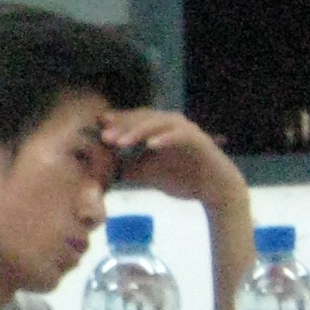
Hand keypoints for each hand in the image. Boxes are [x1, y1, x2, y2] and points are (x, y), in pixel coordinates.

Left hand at [100, 109, 246, 210]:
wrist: (214, 190)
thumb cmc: (182, 178)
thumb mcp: (147, 175)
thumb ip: (128, 168)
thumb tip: (101, 170)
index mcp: (158, 130)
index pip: (134, 121)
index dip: (116, 123)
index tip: (95, 130)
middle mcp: (171, 125)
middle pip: (143, 118)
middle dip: (122, 126)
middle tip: (104, 137)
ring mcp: (186, 130)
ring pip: (159, 123)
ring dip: (138, 131)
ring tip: (121, 142)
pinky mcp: (199, 140)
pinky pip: (180, 135)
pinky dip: (165, 139)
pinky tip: (150, 146)